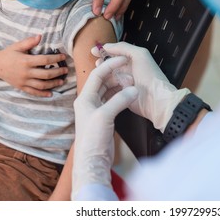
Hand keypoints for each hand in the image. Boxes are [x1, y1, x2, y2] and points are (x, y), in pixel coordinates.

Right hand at [0, 35, 67, 96]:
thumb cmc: (8, 53)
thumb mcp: (17, 46)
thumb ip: (29, 42)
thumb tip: (40, 36)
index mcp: (26, 61)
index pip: (45, 60)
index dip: (56, 58)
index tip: (63, 57)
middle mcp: (26, 72)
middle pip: (46, 74)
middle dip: (58, 72)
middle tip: (66, 70)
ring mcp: (23, 81)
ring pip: (42, 85)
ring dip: (53, 84)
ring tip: (62, 81)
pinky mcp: (21, 87)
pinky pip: (33, 92)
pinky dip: (42, 94)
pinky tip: (51, 93)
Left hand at [72, 56, 137, 198]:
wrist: (92, 160)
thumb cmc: (93, 139)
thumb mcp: (105, 116)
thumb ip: (119, 100)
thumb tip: (134, 89)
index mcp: (85, 98)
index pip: (97, 75)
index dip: (110, 65)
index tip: (123, 59)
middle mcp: (89, 101)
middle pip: (102, 81)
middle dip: (115, 74)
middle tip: (129, 70)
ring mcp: (96, 110)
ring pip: (108, 91)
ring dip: (119, 85)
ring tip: (131, 82)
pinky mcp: (104, 118)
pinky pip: (112, 101)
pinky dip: (121, 96)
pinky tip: (129, 94)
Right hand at [92, 42, 190, 131]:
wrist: (156, 100)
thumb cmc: (150, 76)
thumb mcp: (139, 55)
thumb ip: (124, 47)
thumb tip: (107, 46)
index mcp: (134, 60)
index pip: (117, 53)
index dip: (105, 51)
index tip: (94, 51)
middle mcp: (129, 71)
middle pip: (111, 64)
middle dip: (102, 62)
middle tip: (96, 62)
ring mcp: (125, 83)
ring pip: (109, 76)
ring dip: (103, 74)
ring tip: (98, 72)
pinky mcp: (122, 95)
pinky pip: (111, 88)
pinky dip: (105, 86)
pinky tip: (100, 85)